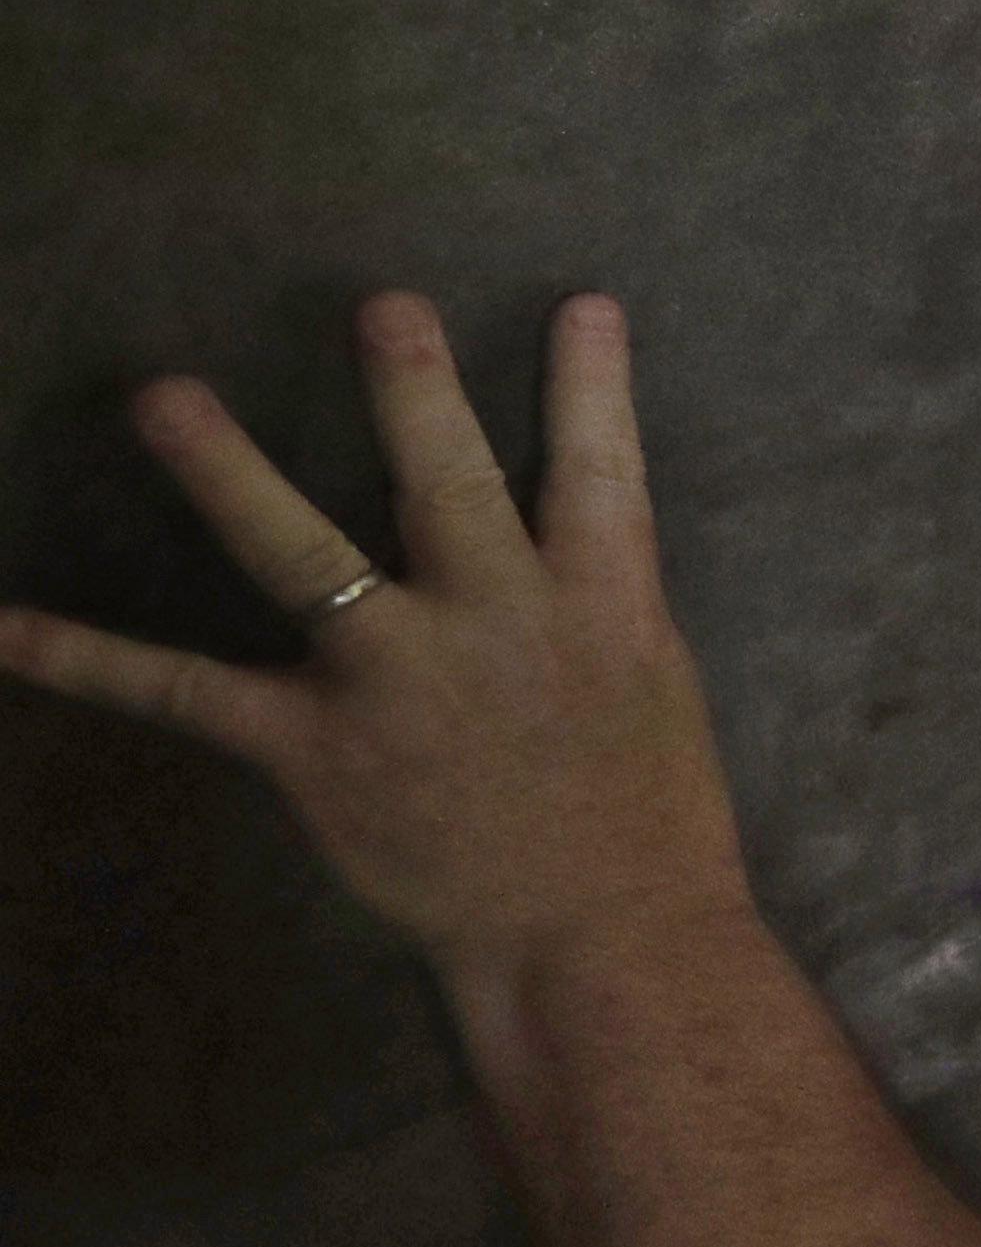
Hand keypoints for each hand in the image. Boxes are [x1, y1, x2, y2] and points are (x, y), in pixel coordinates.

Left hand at [0, 294, 756, 989]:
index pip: (602, 467)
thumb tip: (566, 559)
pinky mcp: (318, 746)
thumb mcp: (650, 695)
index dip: (590, 384)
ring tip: (166, 397)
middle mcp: (499, 617)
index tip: (581, 305)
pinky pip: (187, 691)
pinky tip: (5, 625)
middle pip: (447, 478)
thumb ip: (594, 617)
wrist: (601, 942)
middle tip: (380, 305)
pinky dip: (86, 657)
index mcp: (601, 604)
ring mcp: (399, 677)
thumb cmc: (647, 830)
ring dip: (226, 469)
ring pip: (302, 551)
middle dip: (414, 387)